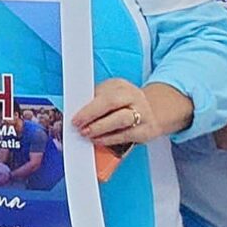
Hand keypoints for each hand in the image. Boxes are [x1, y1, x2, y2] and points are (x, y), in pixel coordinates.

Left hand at [74, 78, 190, 147]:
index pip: (103, 94)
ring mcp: (143, 113)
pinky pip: (126, 135)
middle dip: (92, 115)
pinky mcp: (147, 130)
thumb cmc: (124, 104)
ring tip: (87, 134)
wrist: (152, 111)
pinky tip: (99, 140)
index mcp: (121, 86)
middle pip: (112, 103)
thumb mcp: (109, 95)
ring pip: (121, 120)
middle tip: (78, 126)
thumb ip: (94, 101)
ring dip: (100, 128)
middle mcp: (134, 97)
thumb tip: (74, 111)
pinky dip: (110, 139)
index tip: (75, 118)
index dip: (88, 107)